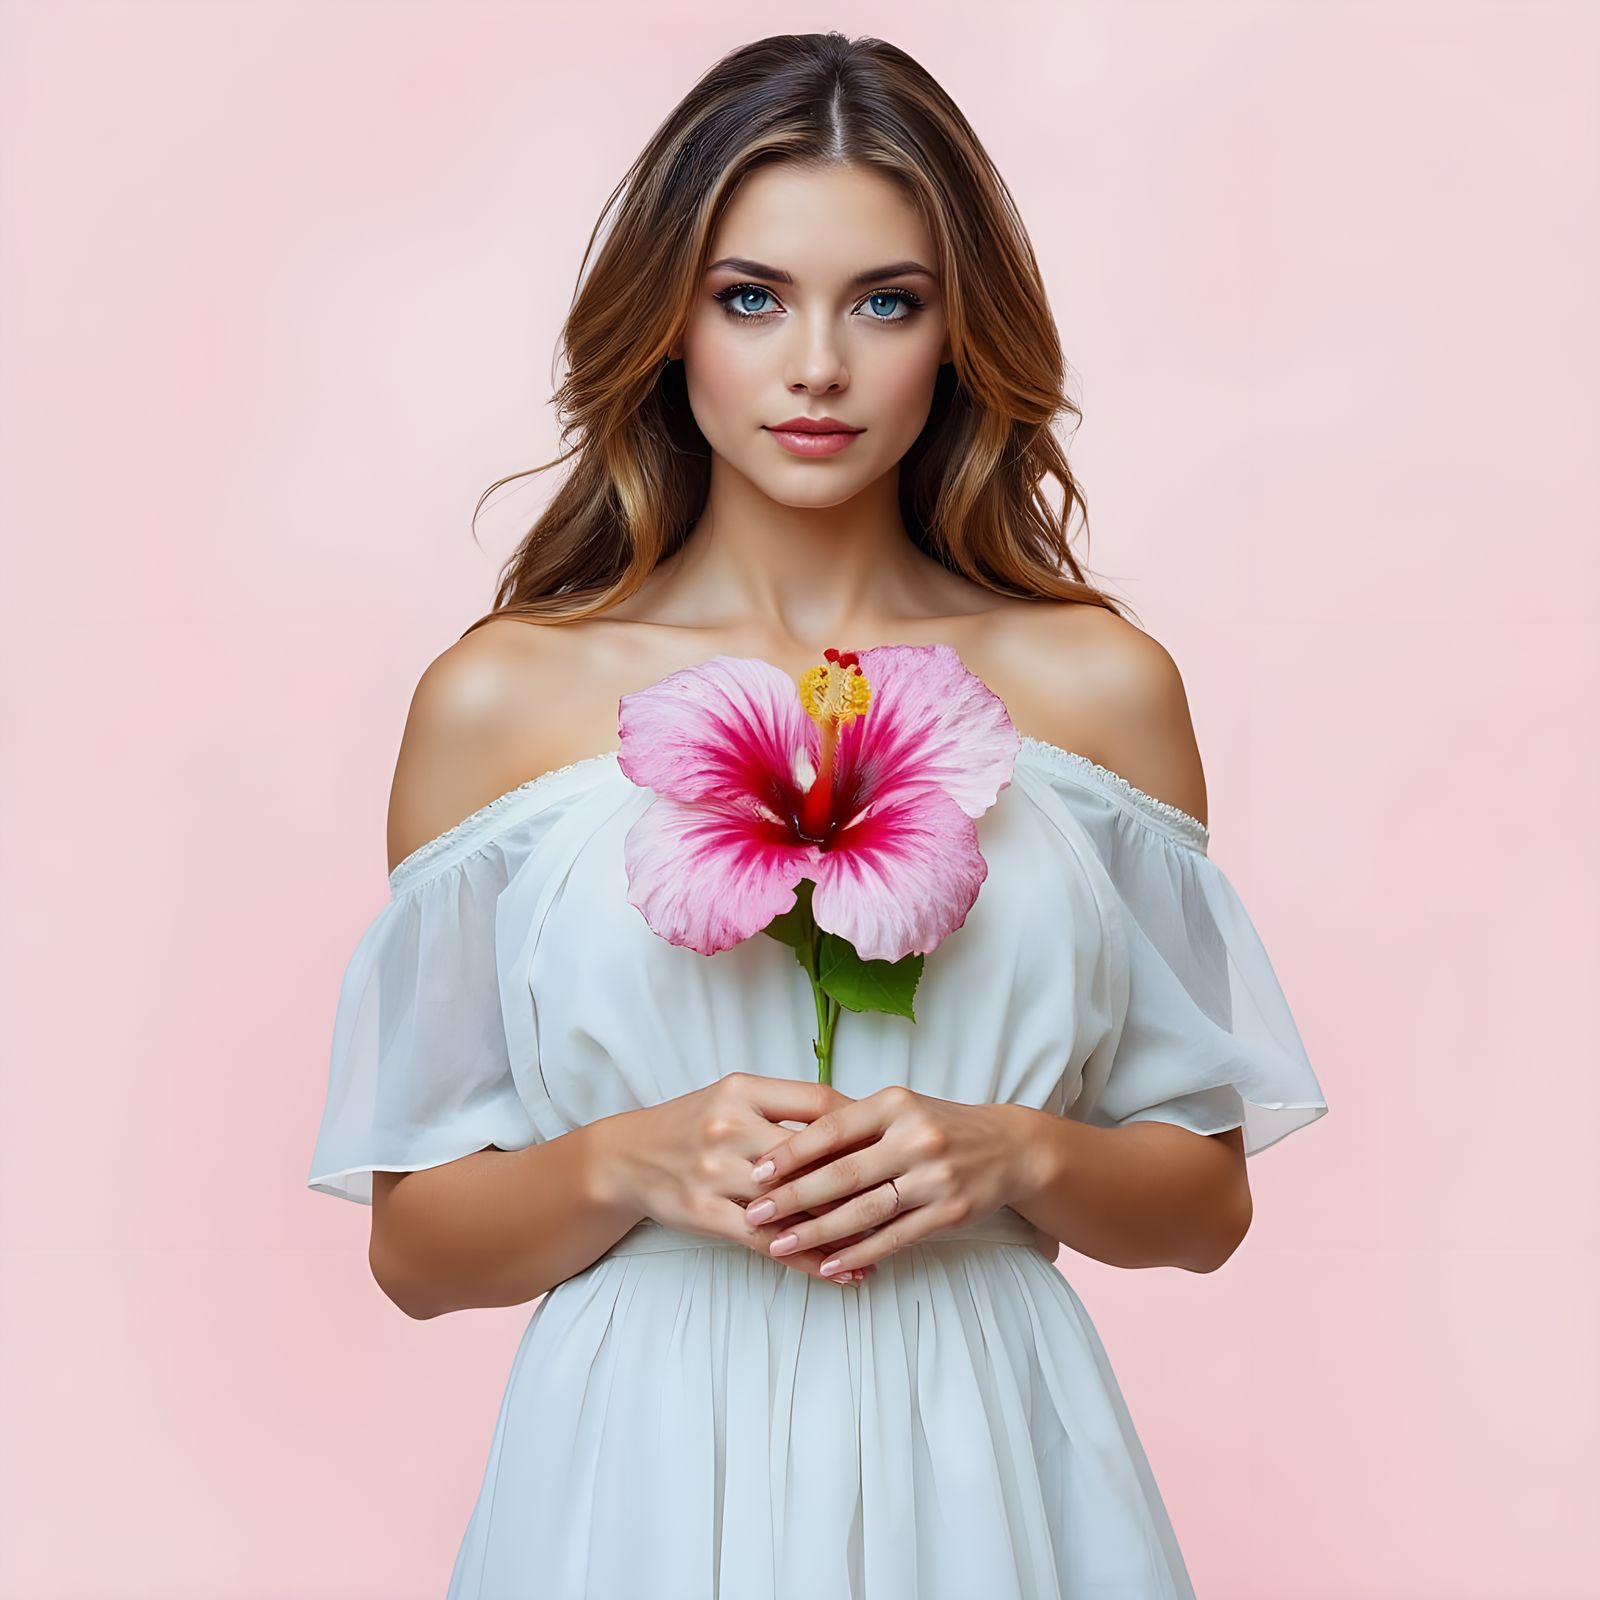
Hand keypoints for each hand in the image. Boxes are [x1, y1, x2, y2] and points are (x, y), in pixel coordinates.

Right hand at [613, 1073, 883, 1285]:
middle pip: (811, 1155)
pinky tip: (842, 1271)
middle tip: (905, 1192)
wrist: (627, 1158)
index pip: (818, 1103)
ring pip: (794, 1204)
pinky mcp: (707, 1213)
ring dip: (843, 1227)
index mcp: (742, 1090)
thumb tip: (857, 1118)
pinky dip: (810, 1260)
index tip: (893, 1141)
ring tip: (886, 1242)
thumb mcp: (733, 1096)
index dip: (862, 1123)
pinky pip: (769, 1242)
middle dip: (862, 1177)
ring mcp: (716, 1172)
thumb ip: (785, 1106)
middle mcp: (730, 1127)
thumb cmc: (693, 1124)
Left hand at [743, 1086, 1026, 1275]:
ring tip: (779, 1245)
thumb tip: (785, 1142)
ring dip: (818, 1232)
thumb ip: (851, 1124)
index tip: (758, 1170)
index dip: (793, 1150)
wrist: (1010, 1147)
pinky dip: (858, 1252)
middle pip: (844, 1173)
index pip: (833, 1127)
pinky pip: (894, 1237)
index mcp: (895, 1104)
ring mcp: (934, 1177)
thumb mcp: (898, 1109)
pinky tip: (828, 1263)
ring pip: (865, 1210)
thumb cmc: (939, 1125)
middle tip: (755, 1212)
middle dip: (794, 1197)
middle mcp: (915, 1138)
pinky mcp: (948, 1212)